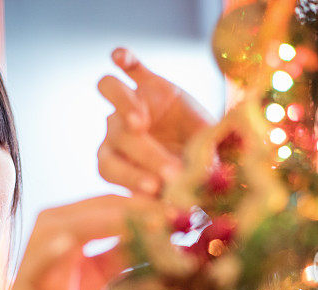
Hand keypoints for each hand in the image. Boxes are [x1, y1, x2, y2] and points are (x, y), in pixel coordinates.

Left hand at [97, 47, 214, 195]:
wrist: (208, 148)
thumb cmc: (188, 174)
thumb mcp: (185, 185)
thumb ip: (179, 191)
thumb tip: (181, 204)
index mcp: (115, 159)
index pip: (109, 167)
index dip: (129, 178)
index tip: (155, 191)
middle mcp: (116, 131)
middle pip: (118, 135)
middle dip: (146, 156)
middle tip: (171, 173)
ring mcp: (131, 103)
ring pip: (113, 93)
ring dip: (125, 107)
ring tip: (141, 123)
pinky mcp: (149, 81)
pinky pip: (131, 65)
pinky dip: (125, 58)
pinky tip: (120, 57)